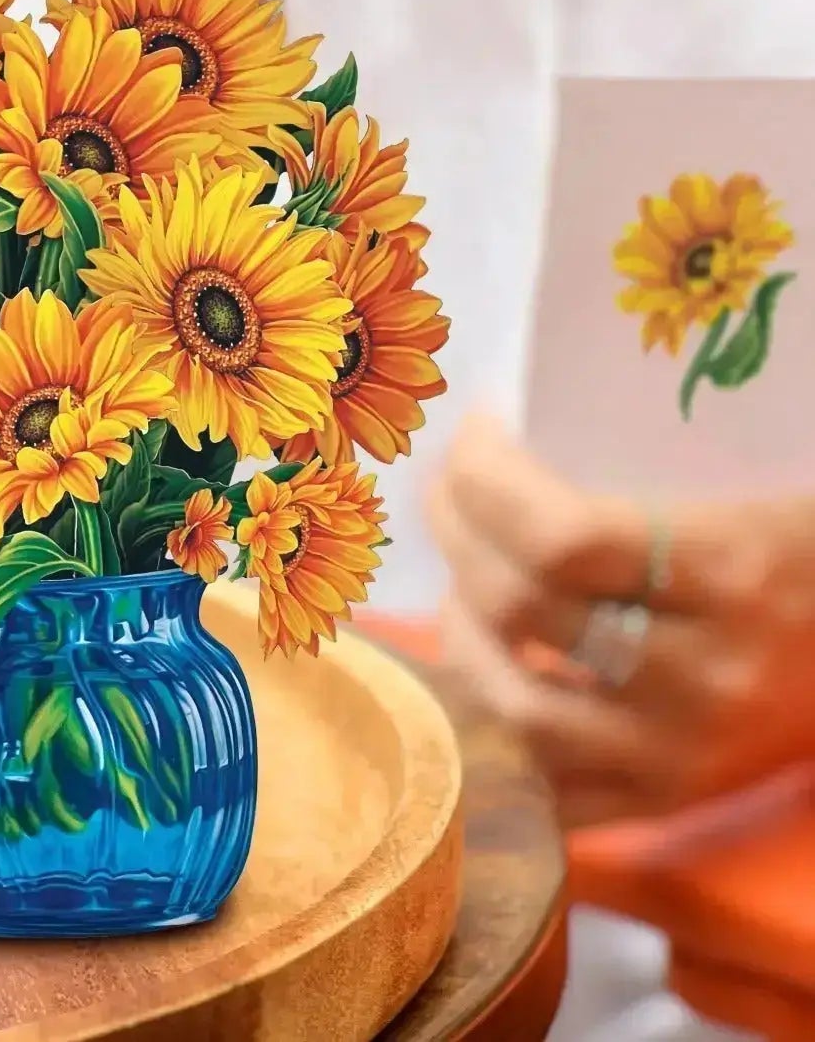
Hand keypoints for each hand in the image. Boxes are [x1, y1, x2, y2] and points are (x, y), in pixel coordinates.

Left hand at [427, 413, 814, 828]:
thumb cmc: (809, 542)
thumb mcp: (749, 486)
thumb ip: (644, 464)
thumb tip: (511, 426)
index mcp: (731, 570)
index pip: (563, 537)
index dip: (486, 481)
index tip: (475, 434)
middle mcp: (703, 674)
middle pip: (521, 610)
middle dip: (456, 537)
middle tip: (450, 493)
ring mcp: (681, 753)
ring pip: (516, 710)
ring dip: (460, 634)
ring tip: (461, 583)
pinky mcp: (669, 803)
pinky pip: (548, 791)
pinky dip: (494, 732)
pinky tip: (486, 668)